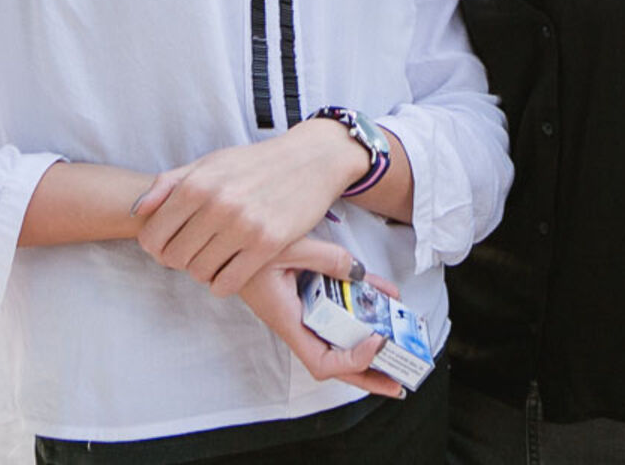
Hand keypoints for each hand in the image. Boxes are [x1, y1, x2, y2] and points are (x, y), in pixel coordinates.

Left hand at [131, 122, 359, 294]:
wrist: (310, 159)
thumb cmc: (255, 163)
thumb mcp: (210, 163)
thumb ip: (169, 184)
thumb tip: (139, 211)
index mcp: (197, 184)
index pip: (152, 237)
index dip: (157, 246)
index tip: (171, 243)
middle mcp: (217, 205)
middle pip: (173, 259)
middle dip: (179, 260)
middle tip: (195, 251)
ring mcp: (243, 225)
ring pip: (199, 273)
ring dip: (203, 271)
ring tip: (215, 257)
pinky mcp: (267, 243)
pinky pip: (228, 283)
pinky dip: (224, 283)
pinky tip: (231, 268)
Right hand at [240, 237, 406, 398]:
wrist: (224, 242)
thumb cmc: (247, 248)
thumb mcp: (289, 246)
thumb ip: (327, 258)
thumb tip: (358, 273)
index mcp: (287, 319)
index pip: (321, 361)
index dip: (351, 360)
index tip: (376, 341)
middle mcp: (296, 323)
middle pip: (335, 362)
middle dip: (368, 374)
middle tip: (399, 381)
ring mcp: (302, 313)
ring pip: (338, 340)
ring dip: (368, 344)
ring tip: (399, 344)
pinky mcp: (305, 299)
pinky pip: (336, 312)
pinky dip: (360, 308)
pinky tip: (382, 297)